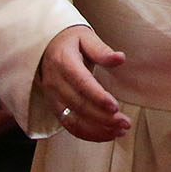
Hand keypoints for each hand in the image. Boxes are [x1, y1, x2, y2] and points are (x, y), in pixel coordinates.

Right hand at [35, 25, 130, 140]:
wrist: (44, 46)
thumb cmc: (69, 40)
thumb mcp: (85, 37)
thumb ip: (101, 50)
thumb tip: (120, 58)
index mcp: (63, 63)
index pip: (81, 84)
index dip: (97, 97)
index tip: (115, 106)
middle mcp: (55, 83)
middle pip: (79, 105)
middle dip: (103, 118)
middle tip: (125, 123)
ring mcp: (53, 97)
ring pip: (73, 120)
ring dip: (97, 129)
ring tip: (121, 131)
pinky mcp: (55, 107)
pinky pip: (69, 125)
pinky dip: (88, 133)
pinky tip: (108, 134)